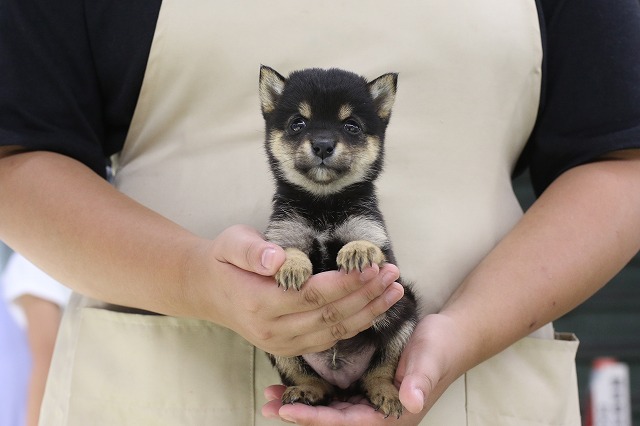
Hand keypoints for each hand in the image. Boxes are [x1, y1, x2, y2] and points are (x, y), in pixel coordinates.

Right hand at [191, 225, 404, 355]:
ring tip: (394, 291)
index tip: (372, 265)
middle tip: (393, 274)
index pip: (313, 295)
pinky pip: (329, 340)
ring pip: (334, 332)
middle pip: (330, 316)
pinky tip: (374, 308)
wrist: (209, 290)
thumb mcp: (231, 243)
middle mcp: (272, 331)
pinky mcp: (289, 349)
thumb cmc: (225, 260)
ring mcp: (281, 344)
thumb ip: (252, 251)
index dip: (346, 282)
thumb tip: (278, 258)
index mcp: (259, 304)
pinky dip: (355, 324)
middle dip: (366, 295)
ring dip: (369, 312)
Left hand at [261, 314, 466, 424]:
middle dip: (300, 413)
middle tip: (268, 403)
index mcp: (392, 415)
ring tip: (271, 396)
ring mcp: (371, 403)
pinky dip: (315, 393)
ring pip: (331, 410)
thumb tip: (412, 403)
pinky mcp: (366, 389)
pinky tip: (294, 384)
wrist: (451, 338)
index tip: (288, 409)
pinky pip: (336, 397)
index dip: (315, 418)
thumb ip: (420, 382)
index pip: (346, 423)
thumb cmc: (441, 348)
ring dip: (303, 404)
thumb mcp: (429, 360)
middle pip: (332, 421)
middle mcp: (378, 414)